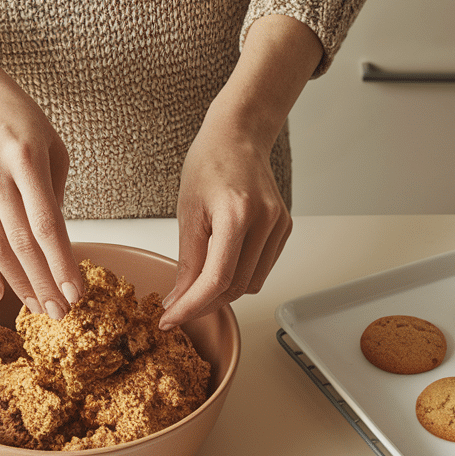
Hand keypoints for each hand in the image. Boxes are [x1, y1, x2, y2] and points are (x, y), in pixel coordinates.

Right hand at [0, 52, 82, 317]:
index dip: (62, 263)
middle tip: (60, 313)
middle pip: (20, 242)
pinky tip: (0, 291)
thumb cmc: (16, 117)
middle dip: (43, 282)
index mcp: (26, 159)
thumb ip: (55, 192)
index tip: (77, 292)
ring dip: (17, 282)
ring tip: (37, 306)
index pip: (47, 224)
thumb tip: (56, 242)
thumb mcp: (51, 144)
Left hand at [163, 123, 290, 329]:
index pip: (216, 279)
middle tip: (177, 308)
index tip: (170, 320)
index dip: (191, 307)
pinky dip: (238, 276)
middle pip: (235, 287)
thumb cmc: (209, 164)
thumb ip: (187, 261)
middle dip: (204, 304)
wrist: (239, 136)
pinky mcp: (284, 228)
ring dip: (222, 292)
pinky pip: (261, 269)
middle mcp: (265, 221)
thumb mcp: (187, 212)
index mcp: (237, 214)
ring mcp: (279, 225)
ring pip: (250, 284)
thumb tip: (179, 300)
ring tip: (198, 284)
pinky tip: (221, 265)